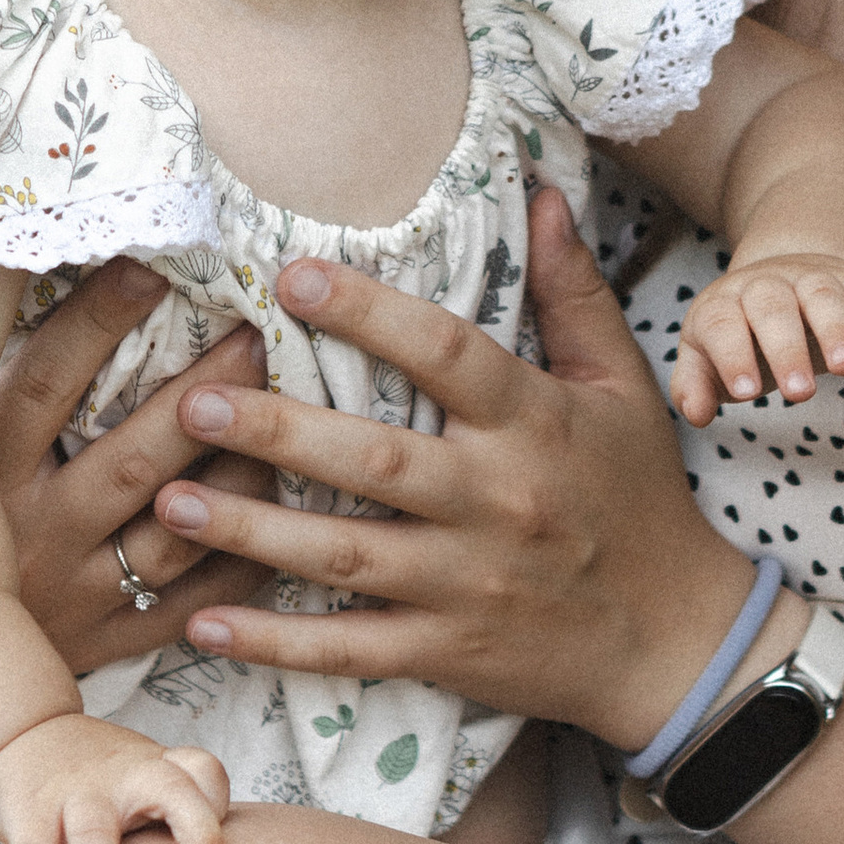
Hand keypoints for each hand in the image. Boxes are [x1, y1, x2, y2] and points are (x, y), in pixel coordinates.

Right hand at [0, 259, 277, 673]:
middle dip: (201, 398)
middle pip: (130, 461)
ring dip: (240, 477)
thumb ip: (13, 383)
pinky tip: (289, 513)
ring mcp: (76, 594)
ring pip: (177, 534)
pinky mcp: (111, 642)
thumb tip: (74, 272)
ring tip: (292, 423)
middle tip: (259, 338)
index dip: (97, 322)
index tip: (153, 265)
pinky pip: (195, 604)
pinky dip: (246, 561)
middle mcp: (30, 533)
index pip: (45, 385)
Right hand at [0, 711, 231, 843]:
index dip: (219, 808)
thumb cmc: (102, 781)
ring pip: (94, 830)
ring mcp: (78, 788)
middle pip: (172, 789)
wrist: (21, 732)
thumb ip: (177, 824)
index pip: (204, 773)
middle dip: (195, 827)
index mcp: (159, 769)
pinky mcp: (29, 804)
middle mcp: (127, 774)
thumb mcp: (144, 782)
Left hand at [145, 189, 762, 751]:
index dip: (368, 315)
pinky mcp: (448, 653)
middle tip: (193, 402)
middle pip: (373, 463)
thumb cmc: (639, 497)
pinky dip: (275, 642)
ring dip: (251, 534)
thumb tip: (537, 191)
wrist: (675, 640)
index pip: (446, 357)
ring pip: (345, 558)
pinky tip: (201, 624)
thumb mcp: (621, 386)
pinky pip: (349, 651)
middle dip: (276, 433)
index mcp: (535, 424)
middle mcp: (497, 502)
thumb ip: (571, 291)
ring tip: (168, 500)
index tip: (290, 276)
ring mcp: (468, 585)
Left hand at [672, 252, 843, 421]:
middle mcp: (767, 285)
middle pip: (773, 307)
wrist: (780, 275)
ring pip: (823, 294)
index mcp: (724, 304)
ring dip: (835, 329)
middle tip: (800, 393)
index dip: (732, 356)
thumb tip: (695, 413)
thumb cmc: (742, 333)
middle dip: (785, 348)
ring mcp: (812, 280)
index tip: (748, 394)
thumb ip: (694, 384)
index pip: (721, 324)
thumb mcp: (708, 355)